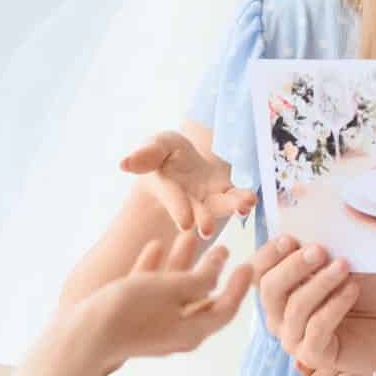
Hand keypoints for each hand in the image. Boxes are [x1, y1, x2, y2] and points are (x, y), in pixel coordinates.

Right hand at [78, 231, 253, 365]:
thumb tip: (220, 268)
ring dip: (182, 263)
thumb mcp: (172, 289)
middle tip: (224, 247)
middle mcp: (176, 333)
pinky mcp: (131, 320)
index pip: (225, 308)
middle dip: (210, 270)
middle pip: (201, 299)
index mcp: (193, 332)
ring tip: (189, 234)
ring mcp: (153, 328)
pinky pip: (149, 293)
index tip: (247, 264)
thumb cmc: (130, 311)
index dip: (238, 285)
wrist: (83, 336)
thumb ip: (200, 278)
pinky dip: (155, 270)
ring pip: (173, 291)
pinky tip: (155, 245)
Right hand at [120, 131, 256, 239]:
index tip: (185, 223)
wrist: (188, 158)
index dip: (178, 208)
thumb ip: (146, 153)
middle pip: (196, 211)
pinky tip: (251, 199)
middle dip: (203, 219)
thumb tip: (124, 163)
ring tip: (244, 205)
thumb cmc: (168, 153)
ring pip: (220, 207)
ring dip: (232, 207)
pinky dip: (244, 199)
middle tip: (208, 230)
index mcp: (167, 189)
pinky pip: (236, 197)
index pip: (172, 198)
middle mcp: (188, 201)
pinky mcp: (227, 194)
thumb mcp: (158, 145)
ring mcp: (209, 200)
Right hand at [251, 235, 375, 375]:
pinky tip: (352, 289)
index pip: (257, 272)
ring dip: (320, 283)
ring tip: (344, 266)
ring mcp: (293, 338)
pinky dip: (334, 305)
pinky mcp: (313, 356)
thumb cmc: (366, 292)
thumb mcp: (345, 261)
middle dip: (292, 266)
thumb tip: (311, 231)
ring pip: (295, 307)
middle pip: (269, 289)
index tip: (290, 238)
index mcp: (280, 290)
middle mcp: (279, 316)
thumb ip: (325, 250)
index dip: (268, 254)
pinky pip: (316, 328)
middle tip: (319, 250)